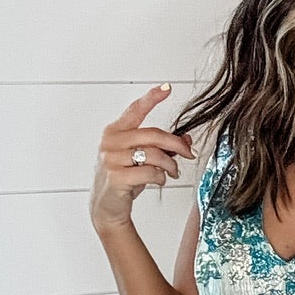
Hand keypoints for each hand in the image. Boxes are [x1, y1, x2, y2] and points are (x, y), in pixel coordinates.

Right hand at [91, 84, 194, 237]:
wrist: (106, 207)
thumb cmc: (123, 179)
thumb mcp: (141, 159)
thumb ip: (160, 146)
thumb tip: (185, 139)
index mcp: (115, 132)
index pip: (135, 110)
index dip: (152, 98)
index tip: (166, 88)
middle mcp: (111, 142)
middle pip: (153, 135)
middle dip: (176, 144)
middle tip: (188, 153)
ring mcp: (112, 160)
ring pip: (154, 155)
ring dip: (170, 164)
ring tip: (172, 172)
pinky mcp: (116, 177)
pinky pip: (150, 172)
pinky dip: (161, 177)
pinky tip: (160, 180)